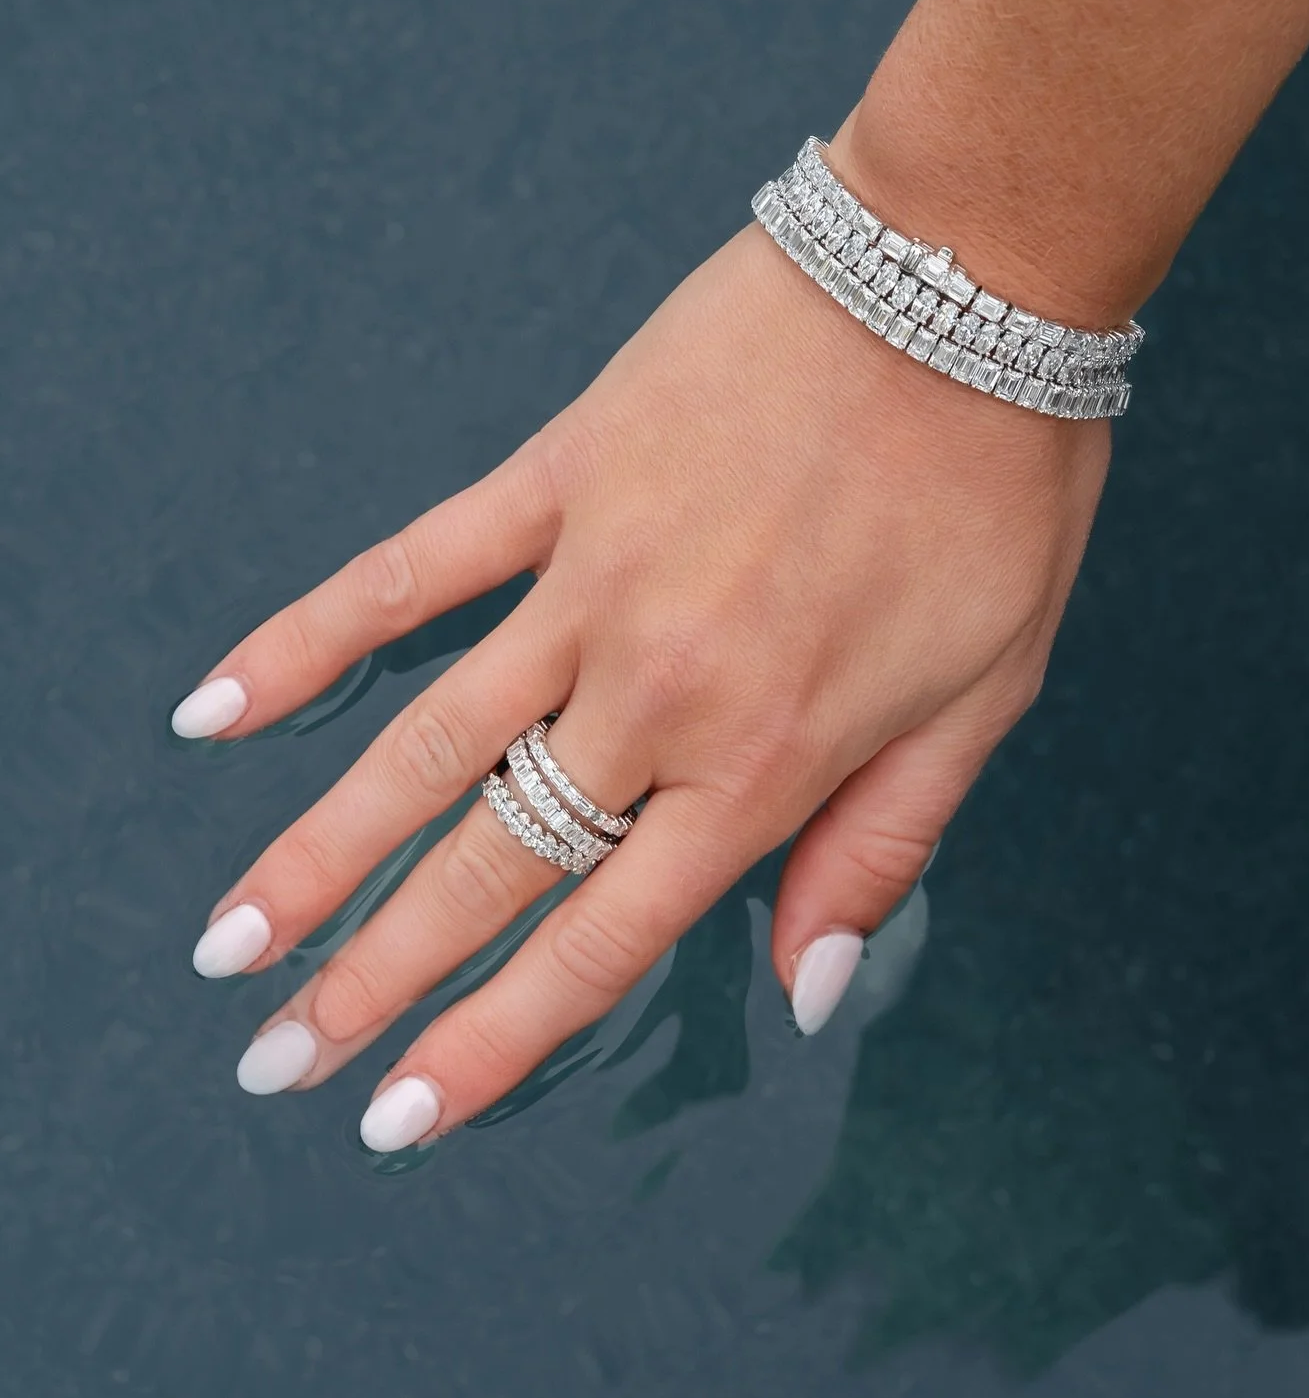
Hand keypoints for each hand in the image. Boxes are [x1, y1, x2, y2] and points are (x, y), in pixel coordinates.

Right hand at [176, 182, 1109, 1151]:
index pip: (602, 942)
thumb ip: (882, 848)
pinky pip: (413, 570)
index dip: (493, 1040)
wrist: (961, 280)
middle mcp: (660, 691)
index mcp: (768, 762)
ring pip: (428, 743)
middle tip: (277, 1059)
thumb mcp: (987, 695)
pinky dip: (314, 640)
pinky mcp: (559, 476)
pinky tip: (221, 707)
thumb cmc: (998, 493)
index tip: (402, 1117)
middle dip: (376, 978)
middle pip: (493, 864)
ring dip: (319, 851)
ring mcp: (593, 579)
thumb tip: (802, 994)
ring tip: (229, 940)